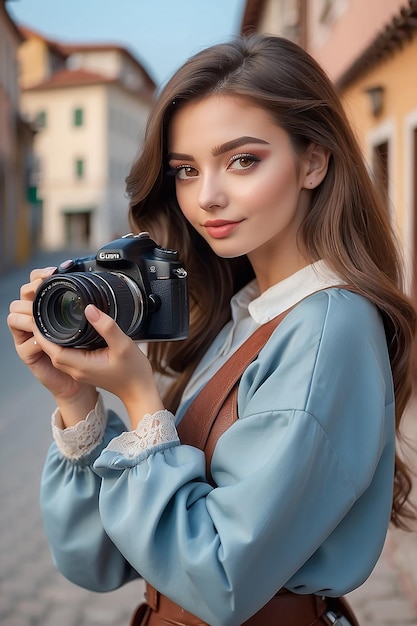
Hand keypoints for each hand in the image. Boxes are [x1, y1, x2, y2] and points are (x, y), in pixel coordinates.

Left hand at [31, 304, 163, 428]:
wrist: (139, 392)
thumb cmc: (133, 372)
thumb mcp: (123, 345)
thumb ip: (106, 327)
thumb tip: (89, 309)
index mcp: (81, 365)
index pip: (52, 350)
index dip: (42, 334)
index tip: (38, 316)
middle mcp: (77, 370)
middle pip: (51, 352)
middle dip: (43, 334)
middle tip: (41, 314)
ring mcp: (80, 371)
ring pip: (58, 355)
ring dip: (51, 340)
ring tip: (50, 320)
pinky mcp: (86, 370)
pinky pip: (67, 356)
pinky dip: (62, 344)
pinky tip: (68, 333)